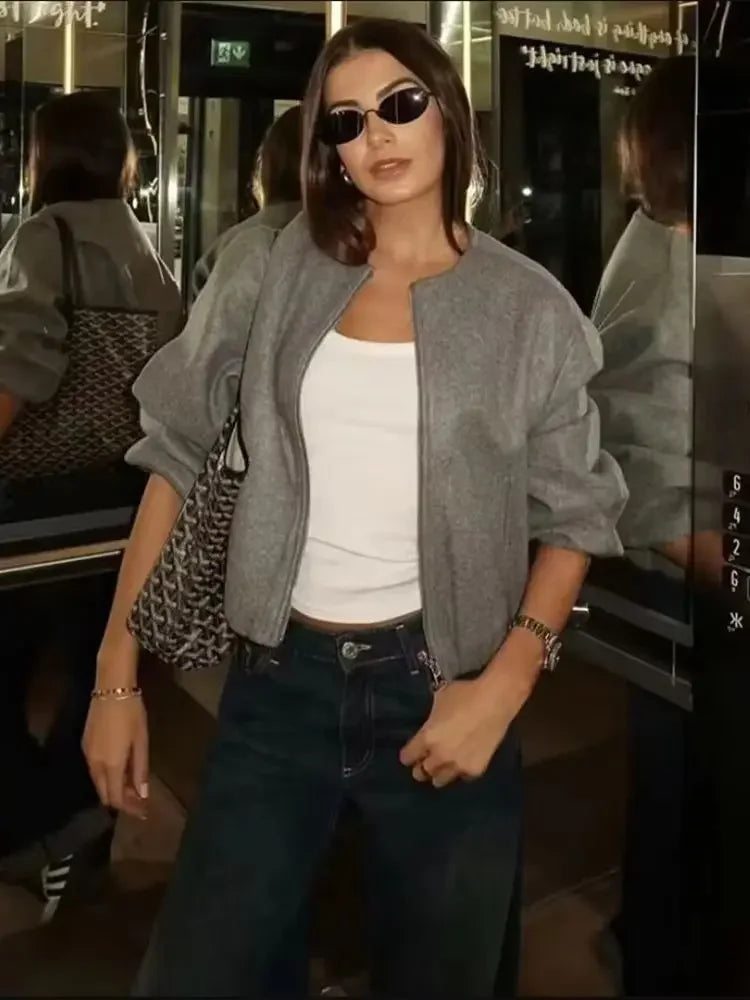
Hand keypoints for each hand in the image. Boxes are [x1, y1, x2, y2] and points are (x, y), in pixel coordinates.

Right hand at [82, 695, 148, 819]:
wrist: (111, 688)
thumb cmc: (131, 713)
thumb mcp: (141, 741)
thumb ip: (140, 769)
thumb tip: (143, 794)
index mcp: (111, 765)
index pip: (116, 798)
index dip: (130, 808)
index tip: (143, 812)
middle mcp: (94, 764)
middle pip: (104, 793)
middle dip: (122, 801)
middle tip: (140, 801)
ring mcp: (87, 755)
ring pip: (98, 782)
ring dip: (114, 788)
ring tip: (133, 787)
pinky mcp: (85, 745)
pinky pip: (95, 770)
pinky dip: (107, 777)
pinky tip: (120, 772)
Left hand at [399, 677, 513, 788]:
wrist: (495, 701)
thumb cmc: (465, 694)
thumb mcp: (439, 700)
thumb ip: (431, 719)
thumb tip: (431, 723)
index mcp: (426, 738)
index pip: (407, 758)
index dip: (409, 754)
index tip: (412, 752)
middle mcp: (438, 756)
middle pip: (420, 773)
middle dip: (422, 766)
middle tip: (428, 759)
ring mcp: (457, 766)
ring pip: (439, 781)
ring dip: (440, 773)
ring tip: (445, 764)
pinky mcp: (475, 771)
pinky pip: (462, 778)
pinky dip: (461, 771)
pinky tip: (465, 760)